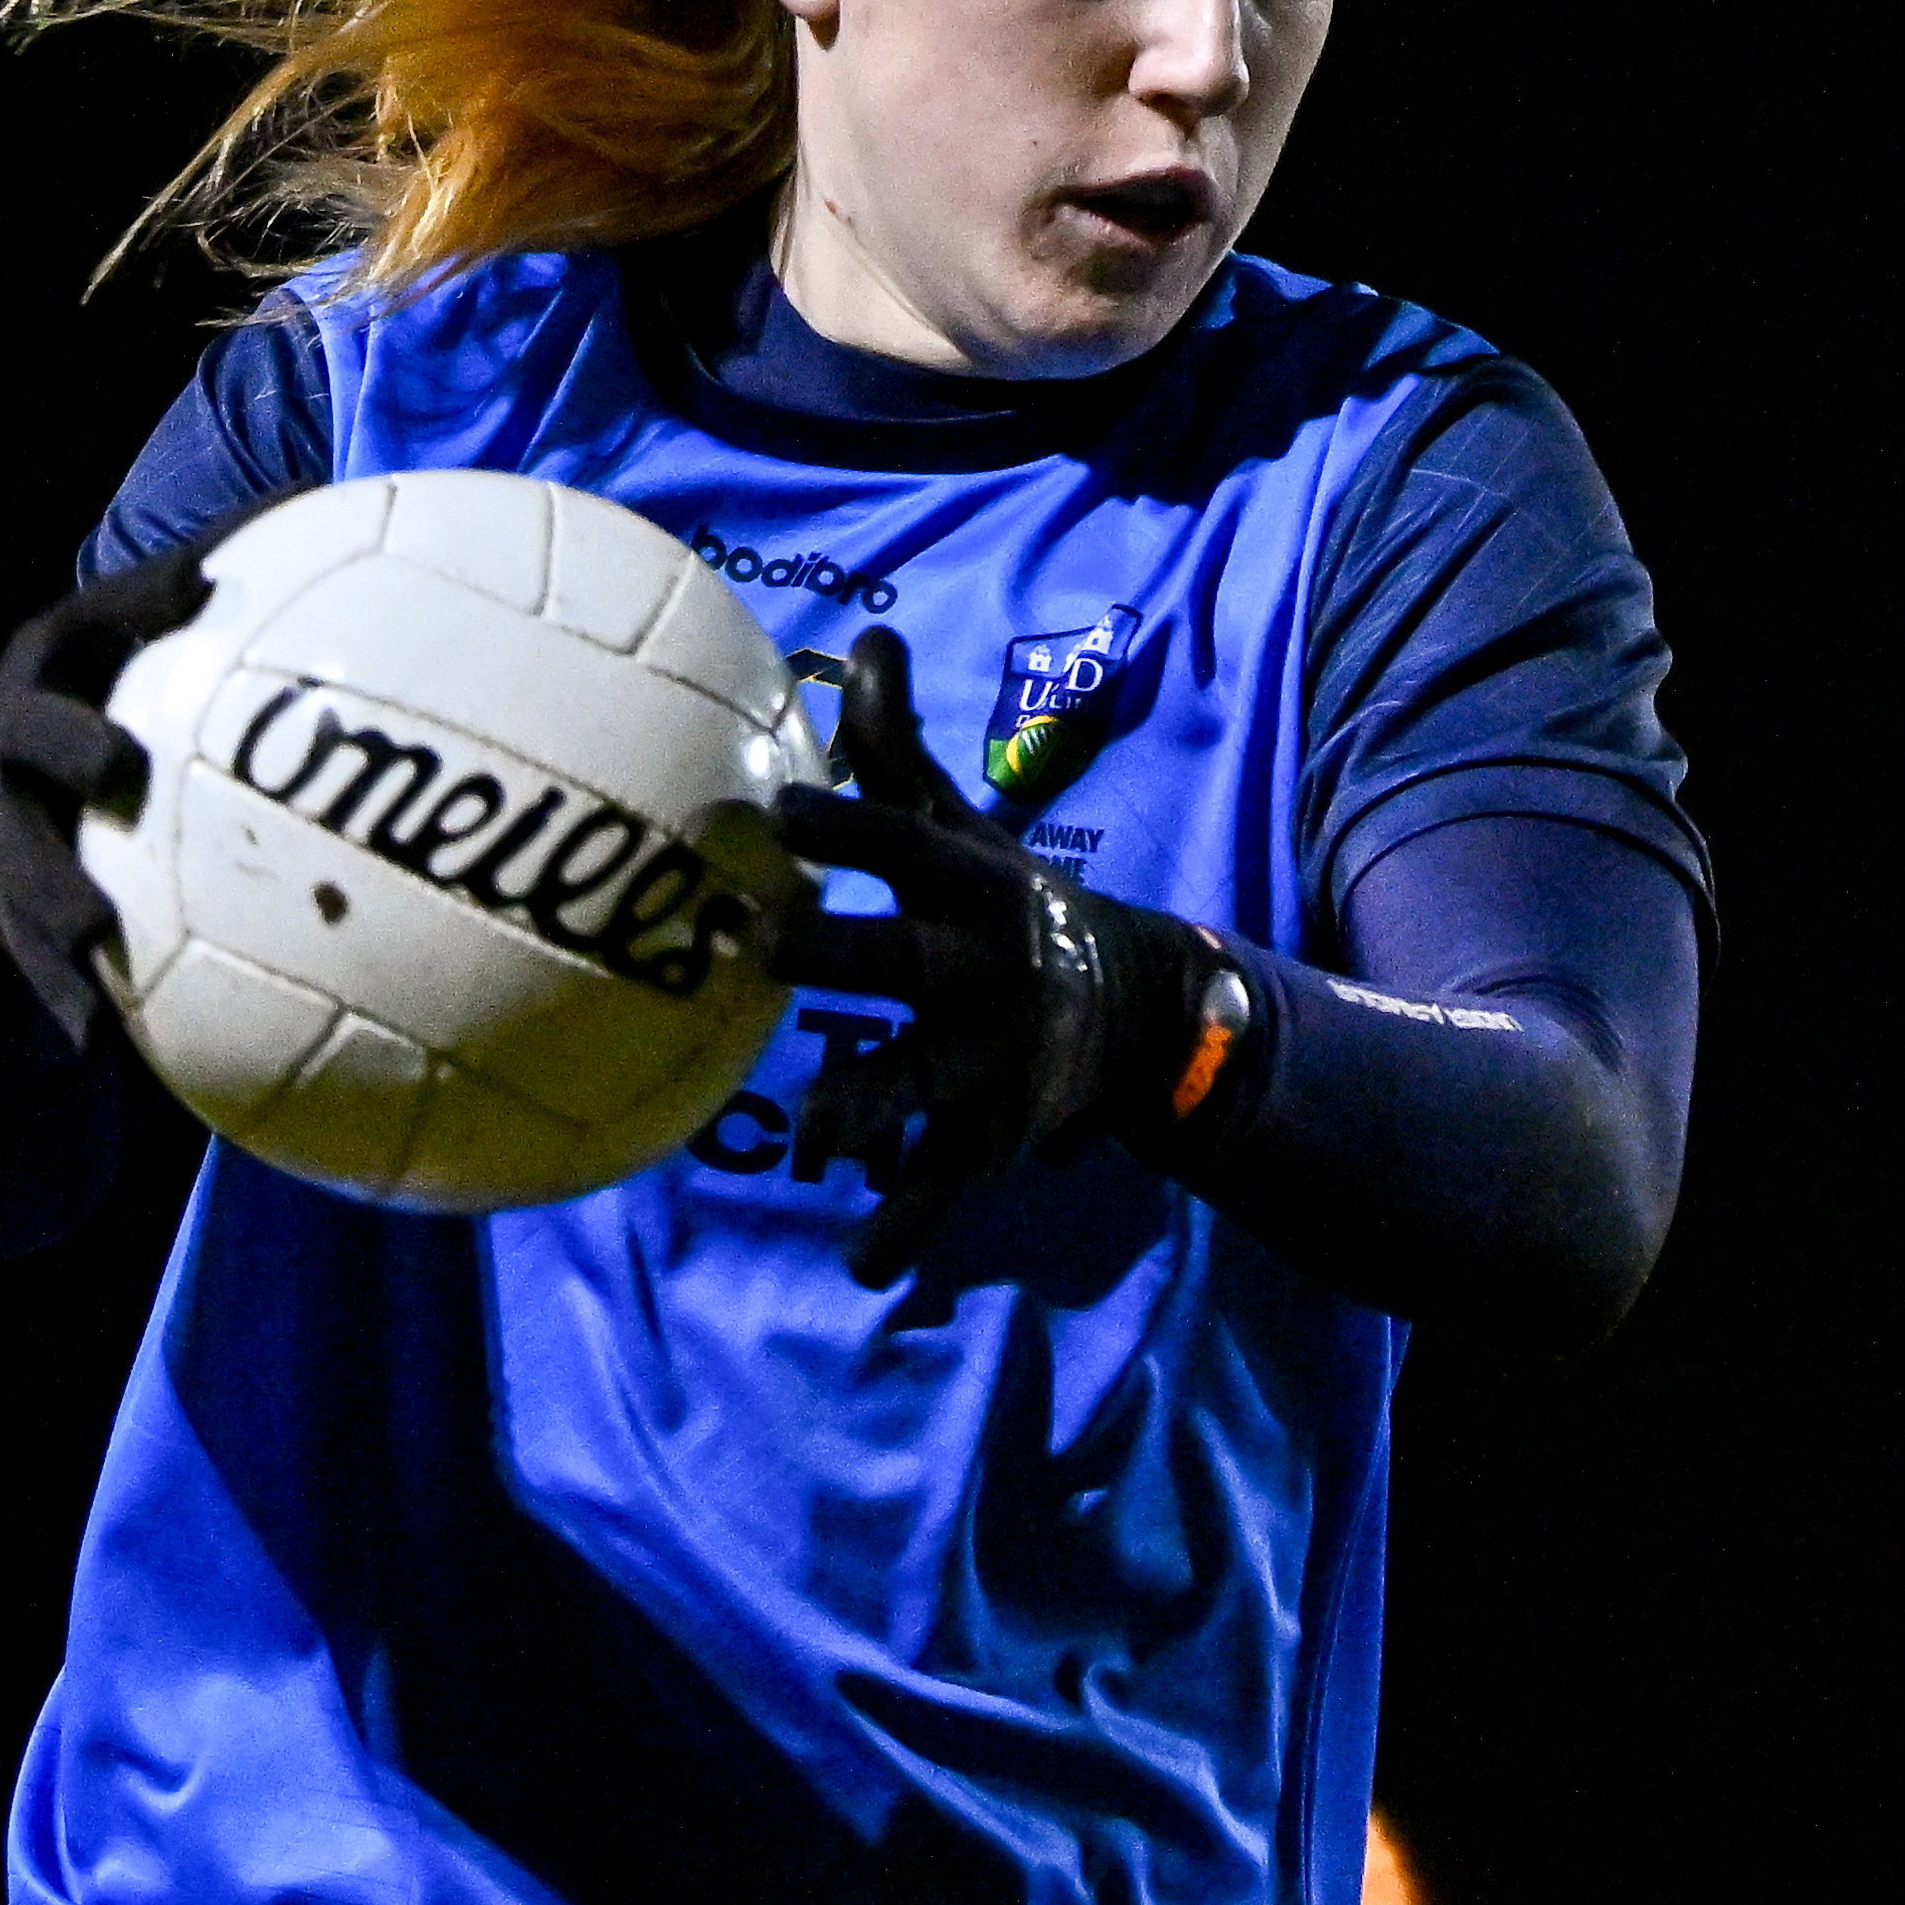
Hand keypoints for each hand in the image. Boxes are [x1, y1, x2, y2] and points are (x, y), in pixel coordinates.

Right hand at [0, 533, 231, 1049]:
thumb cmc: (98, 713)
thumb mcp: (137, 651)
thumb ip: (216, 601)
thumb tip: (332, 513)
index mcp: (60, 668)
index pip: (98, 618)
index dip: (144, 598)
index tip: (201, 588)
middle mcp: (14, 735)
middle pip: (32, 734)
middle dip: (70, 745)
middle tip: (118, 766)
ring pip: (21, 861)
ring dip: (55, 897)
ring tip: (93, 935)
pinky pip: (32, 957)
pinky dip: (64, 999)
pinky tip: (93, 1041)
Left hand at [776, 627, 1257, 1285]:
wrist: (1140, 1015)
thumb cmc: (1009, 907)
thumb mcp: (967, 831)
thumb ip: (902, 749)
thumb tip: (866, 634)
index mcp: (973, 891)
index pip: (909, 846)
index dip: (853, 823)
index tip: (783, 809)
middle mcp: (983, 971)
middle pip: (904, 958)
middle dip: (839, 948)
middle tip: (763, 940)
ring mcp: (989, 1058)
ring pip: (920, 1083)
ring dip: (868, 1106)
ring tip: (820, 1133)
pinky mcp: (991, 1134)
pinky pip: (941, 1186)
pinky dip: (906, 1230)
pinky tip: (864, 1270)